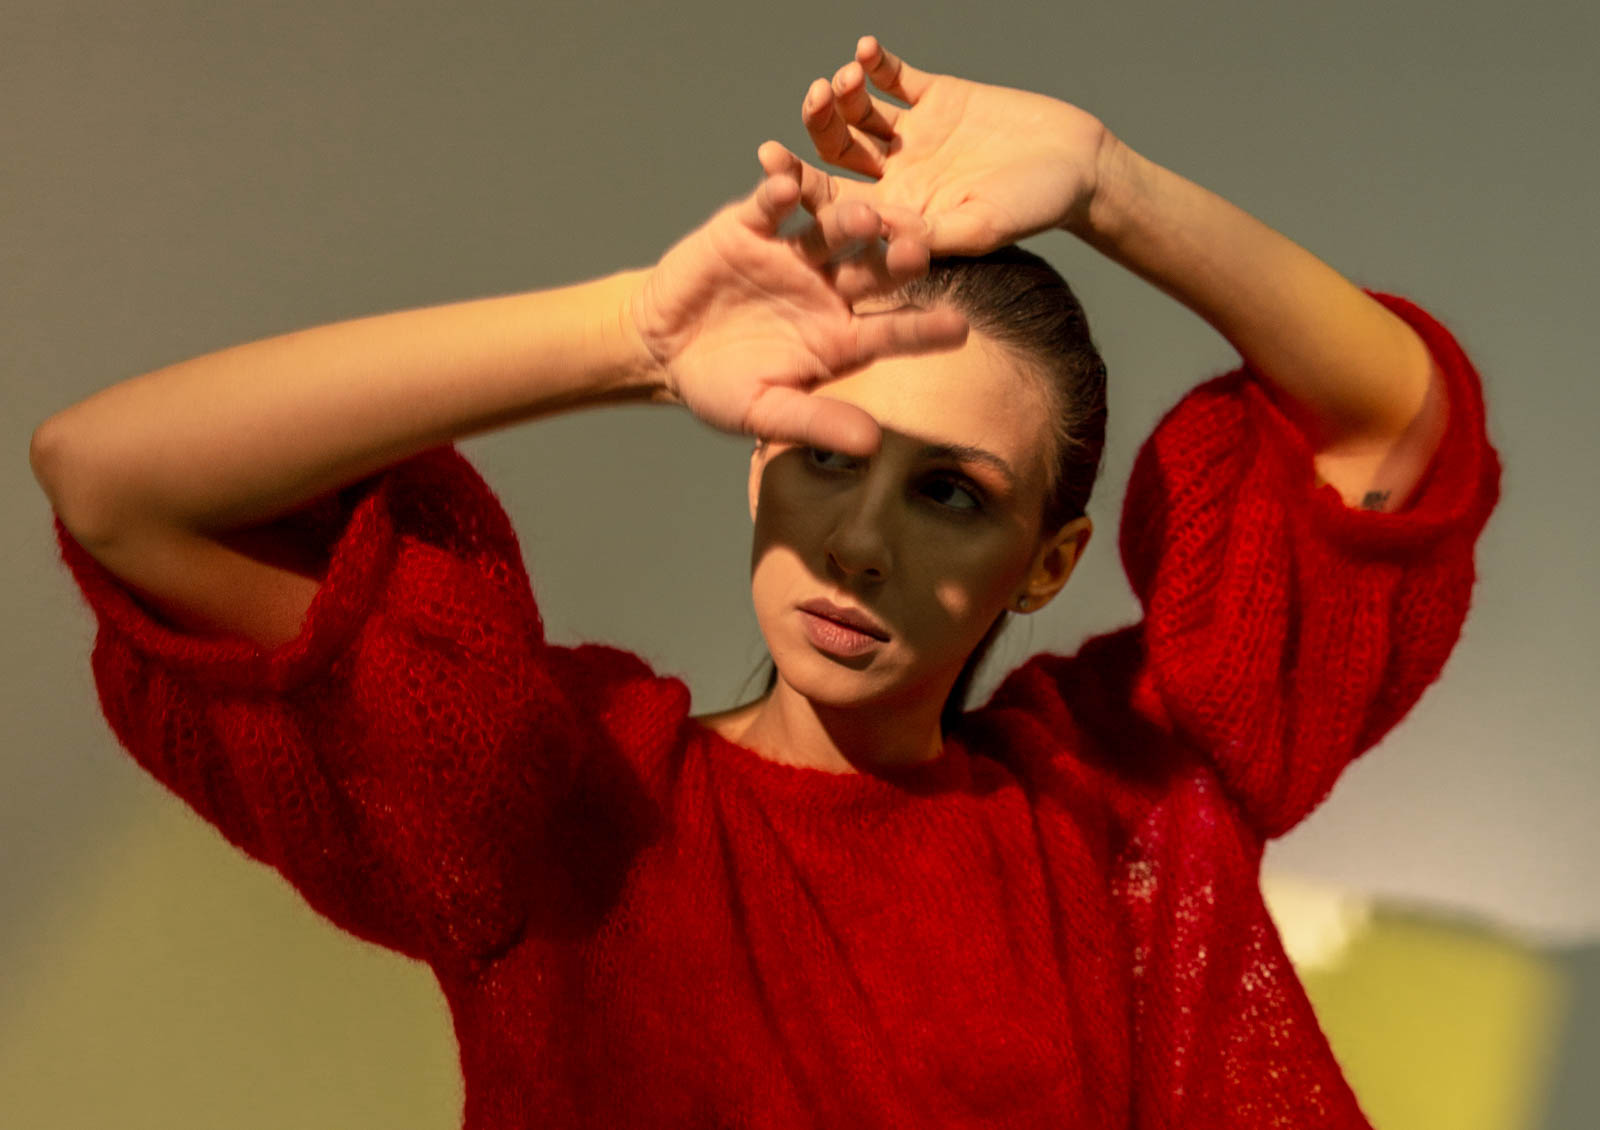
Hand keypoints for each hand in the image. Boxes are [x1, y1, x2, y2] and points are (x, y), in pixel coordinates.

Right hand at [631, 172, 967, 455]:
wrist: (664, 348)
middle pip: (871, 271)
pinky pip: (767, 207)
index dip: (923, 329)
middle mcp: (830, 288)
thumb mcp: (765, 413)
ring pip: (828, 233)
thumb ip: (817, 422)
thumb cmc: (723, 388)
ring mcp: (792, 254)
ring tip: (865, 216)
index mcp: (843, 336)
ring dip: (846, 222)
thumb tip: (872, 445)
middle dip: (894, 260)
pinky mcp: (751, 226)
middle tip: (919, 251)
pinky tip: (786, 186)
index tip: (958, 329)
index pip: (892, 331)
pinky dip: (775, 195)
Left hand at [767, 36, 1112, 254]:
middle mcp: (894, 174)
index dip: (796, 181)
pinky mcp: (936, 97)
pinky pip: (894, 77)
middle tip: (814, 100)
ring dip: (843, 92)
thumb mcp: (979, 225)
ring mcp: (913, 134)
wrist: (1080, 167)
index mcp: (893, 213)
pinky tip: (868, 50)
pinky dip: (877, 62)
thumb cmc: (1033, 210)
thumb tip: (875, 232)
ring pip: (857, 111)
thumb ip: (929, 230)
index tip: (770, 160)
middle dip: (815, 125)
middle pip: (833, 151)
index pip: (829, 201)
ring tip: (847, 78)